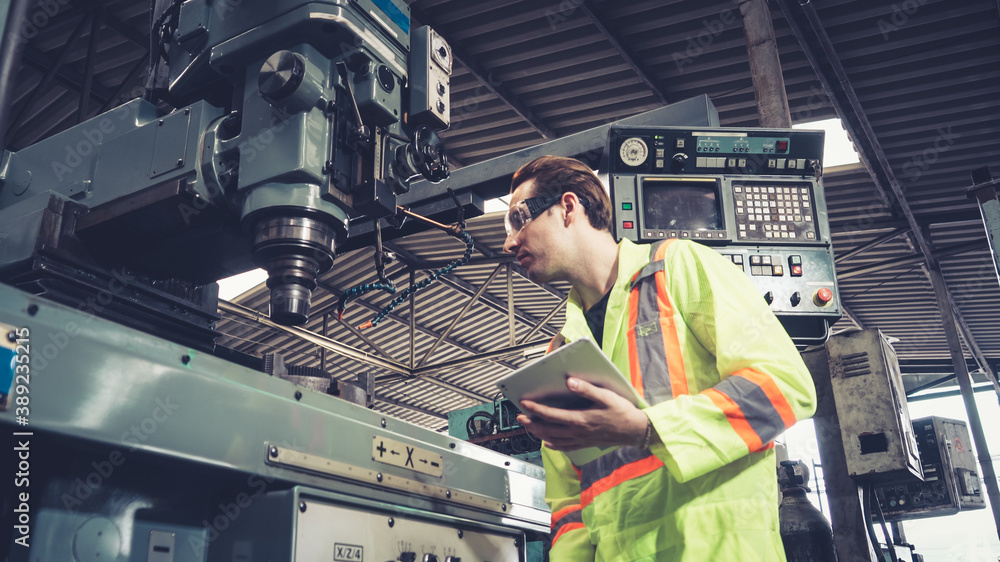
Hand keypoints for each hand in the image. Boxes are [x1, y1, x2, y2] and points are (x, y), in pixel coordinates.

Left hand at [516, 377, 649, 450]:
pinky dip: (554, 445)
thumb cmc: (622, 412)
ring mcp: (581, 440)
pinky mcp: (586, 443)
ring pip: (554, 439)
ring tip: (529, 426)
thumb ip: (587, 389)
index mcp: (580, 419)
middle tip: (520, 417)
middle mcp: (578, 432)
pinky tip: (548, 443)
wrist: (636, 431)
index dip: (536, 409)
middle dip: (532, 423)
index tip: (524, 404)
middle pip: (548, 429)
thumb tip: (570, 382)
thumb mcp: (606, 397)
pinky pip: (565, 447)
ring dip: (539, 433)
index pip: (552, 415)